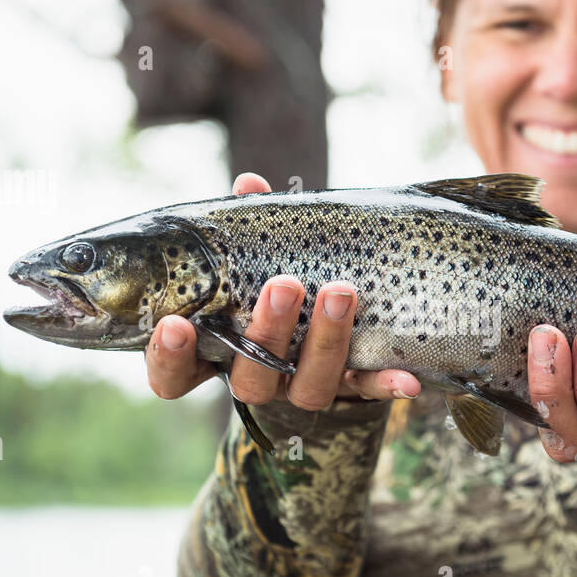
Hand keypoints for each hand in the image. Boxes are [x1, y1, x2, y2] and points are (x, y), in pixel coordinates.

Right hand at [146, 172, 421, 406]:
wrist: (320, 331)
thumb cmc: (265, 279)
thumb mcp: (252, 254)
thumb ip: (246, 226)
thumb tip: (249, 185)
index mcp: (212, 352)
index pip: (172, 373)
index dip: (168, 356)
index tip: (175, 324)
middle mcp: (254, 379)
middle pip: (250, 377)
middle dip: (268, 331)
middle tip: (285, 285)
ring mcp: (300, 388)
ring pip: (308, 386)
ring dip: (325, 341)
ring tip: (340, 291)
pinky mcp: (349, 389)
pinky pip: (366, 392)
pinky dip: (385, 384)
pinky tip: (408, 380)